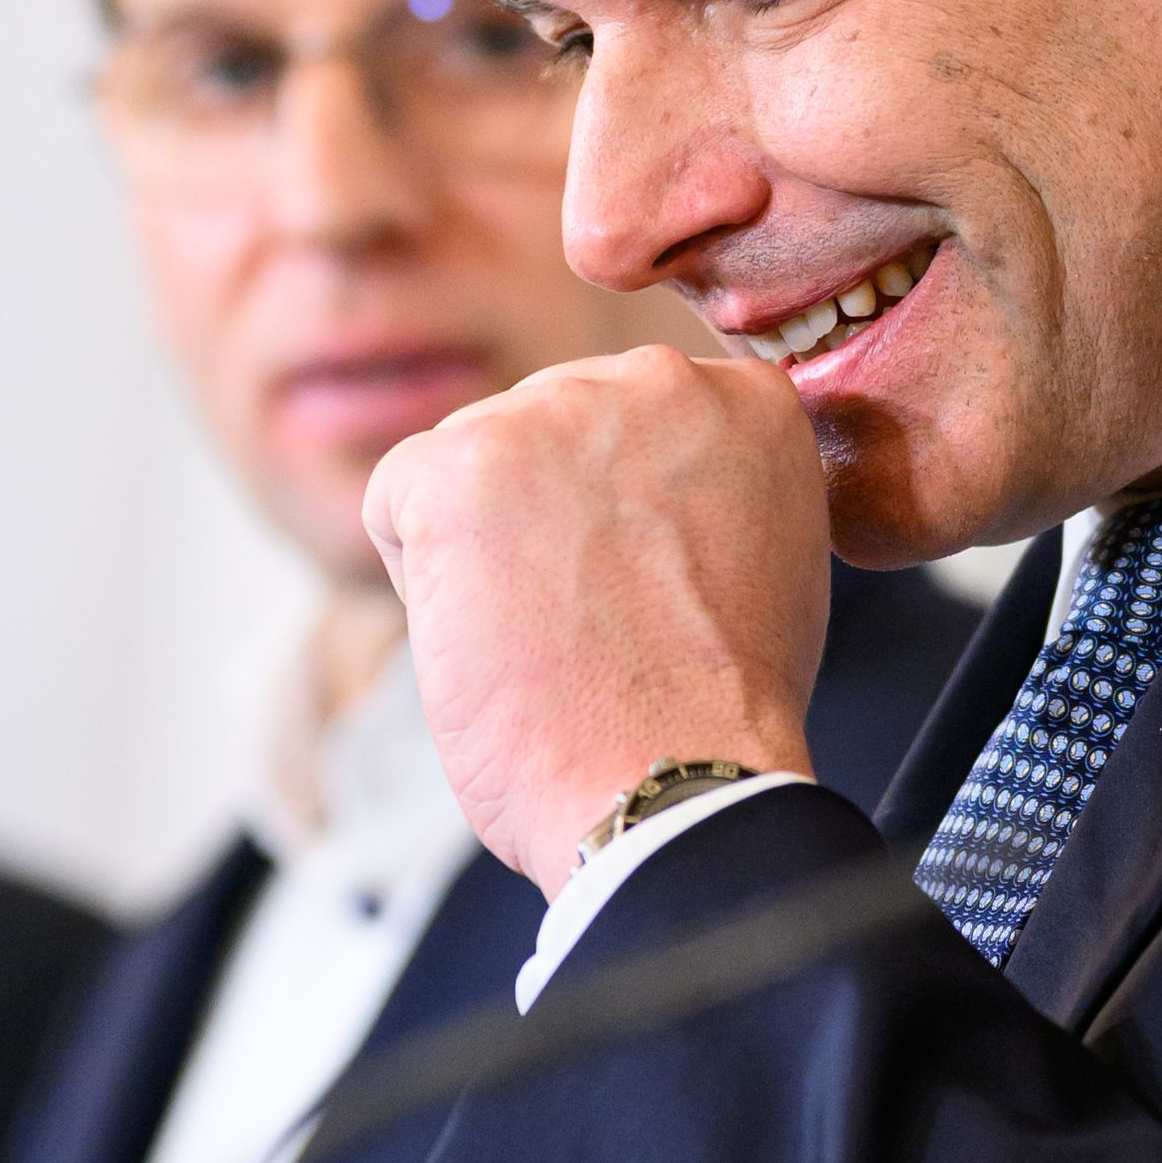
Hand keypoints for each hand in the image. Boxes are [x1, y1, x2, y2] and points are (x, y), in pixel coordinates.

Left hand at [364, 344, 828, 890]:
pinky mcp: (460, 464)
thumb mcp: (767, 558)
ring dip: (487, 552)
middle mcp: (659, 380)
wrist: (674, 783)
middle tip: (601, 627)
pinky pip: (395, 501)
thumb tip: (632, 483)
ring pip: (471, 466)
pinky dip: (421, 583)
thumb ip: (707, 487)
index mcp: (744, 399)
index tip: (654, 594)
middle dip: (553, 525)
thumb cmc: (716, 713)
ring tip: (555, 639)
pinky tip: (492, 639)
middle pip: (548, 431)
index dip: (627, 521)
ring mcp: (556, 413)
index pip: (633, 423)